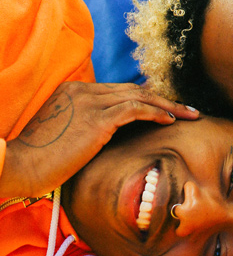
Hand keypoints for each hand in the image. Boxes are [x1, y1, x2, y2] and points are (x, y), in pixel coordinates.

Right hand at [2, 81, 198, 198]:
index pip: (118, 91)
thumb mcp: (63, 135)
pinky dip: (156, 113)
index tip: (166, 107)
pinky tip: (171, 121)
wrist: (20, 166)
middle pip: (133, 90)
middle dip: (164, 99)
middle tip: (187, 109)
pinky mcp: (96, 119)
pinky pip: (135, 110)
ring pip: (139, 97)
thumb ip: (84, 128)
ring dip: (168, 105)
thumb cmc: (39, 160)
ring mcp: (90, 102)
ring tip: (189, 115)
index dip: (146, 98)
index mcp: (74, 91)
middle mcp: (83, 91)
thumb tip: (107, 137)